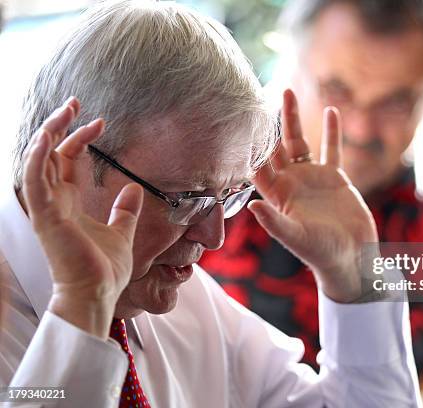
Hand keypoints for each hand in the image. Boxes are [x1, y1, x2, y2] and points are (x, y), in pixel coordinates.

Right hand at [21, 97, 143, 337]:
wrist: (98, 293)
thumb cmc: (104, 268)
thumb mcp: (121, 231)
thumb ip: (125, 210)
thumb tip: (135, 188)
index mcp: (68, 203)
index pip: (66, 160)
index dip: (80, 138)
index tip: (100, 122)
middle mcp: (54, 202)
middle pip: (49, 154)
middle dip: (59, 126)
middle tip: (74, 102)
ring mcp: (47, 209)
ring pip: (37, 162)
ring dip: (47, 134)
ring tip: (64, 111)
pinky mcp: (46, 217)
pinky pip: (35, 182)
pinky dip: (37, 158)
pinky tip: (47, 138)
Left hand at [248, 90, 378, 302]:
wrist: (352, 257)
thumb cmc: (321, 253)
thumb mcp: (296, 238)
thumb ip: (274, 222)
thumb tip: (251, 205)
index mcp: (277, 196)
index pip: (258, 165)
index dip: (249, 144)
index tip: (239, 120)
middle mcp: (291, 183)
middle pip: (275, 146)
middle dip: (267, 122)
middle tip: (259, 96)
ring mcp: (312, 178)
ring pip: (299, 142)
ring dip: (293, 119)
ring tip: (288, 92)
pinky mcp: (334, 177)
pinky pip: (331, 148)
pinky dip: (331, 131)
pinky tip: (331, 110)